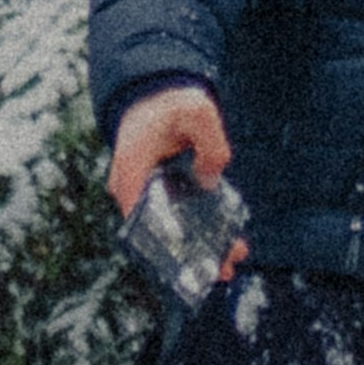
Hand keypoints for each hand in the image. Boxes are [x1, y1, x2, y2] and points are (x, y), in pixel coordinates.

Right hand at [110, 86, 238, 250]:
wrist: (158, 95)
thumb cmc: (171, 103)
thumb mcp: (197, 112)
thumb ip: (210, 143)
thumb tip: (210, 181)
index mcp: (131, 171)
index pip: (138, 217)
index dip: (162, 244)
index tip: (189, 262)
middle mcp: (132, 188)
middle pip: (158, 231)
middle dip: (190, 254)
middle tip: (223, 269)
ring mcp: (145, 193)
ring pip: (170, 228)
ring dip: (199, 246)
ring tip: (232, 260)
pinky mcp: (160, 194)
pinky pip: (177, 217)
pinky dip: (200, 230)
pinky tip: (228, 241)